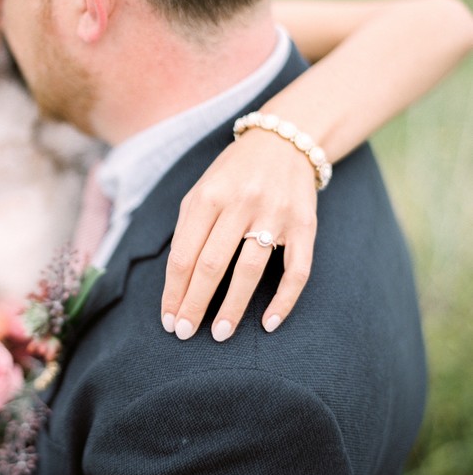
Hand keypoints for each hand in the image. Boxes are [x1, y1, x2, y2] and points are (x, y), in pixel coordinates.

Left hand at [161, 129, 317, 340]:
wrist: (285, 140)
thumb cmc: (234, 173)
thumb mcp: (202, 189)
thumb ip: (188, 227)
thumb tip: (177, 279)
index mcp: (209, 195)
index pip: (184, 254)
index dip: (173, 291)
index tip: (168, 318)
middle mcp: (241, 203)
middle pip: (211, 264)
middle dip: (195, 303)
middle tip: (185, 333)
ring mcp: (275, 214)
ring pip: (250, 270)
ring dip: (232, 307)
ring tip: (219, 334)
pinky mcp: (305, 225)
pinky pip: (297, 270)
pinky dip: (284, 299)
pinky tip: (269, 323)